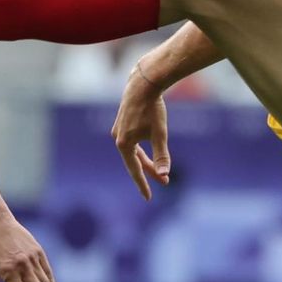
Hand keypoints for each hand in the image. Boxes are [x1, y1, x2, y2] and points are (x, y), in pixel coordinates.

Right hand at [112, 63, 170, 200]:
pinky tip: (147, 151)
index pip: (134, 170)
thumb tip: (164, 174)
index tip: (148, 198)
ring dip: (145, 160)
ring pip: (133, 152)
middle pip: (134, 161)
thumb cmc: (152, 109)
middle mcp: (117, 138)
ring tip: (158, 169)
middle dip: (149, 171)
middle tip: (164, 181)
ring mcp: (118, 130)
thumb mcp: (159, 134)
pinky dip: (140, 150)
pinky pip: (131, 142)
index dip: (143, 184)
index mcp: (124, 144)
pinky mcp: (121, 122)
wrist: (143, 84)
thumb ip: (161, 155)